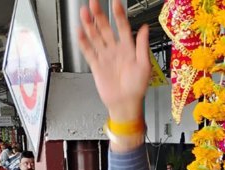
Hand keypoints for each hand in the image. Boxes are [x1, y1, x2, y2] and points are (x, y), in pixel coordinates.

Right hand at [77, 0, 150, 122]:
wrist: (125, 104)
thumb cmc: (137, 88)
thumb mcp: (144, 65)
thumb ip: (142, 46)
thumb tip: (144, 29)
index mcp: (128, 49)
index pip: (123, 27)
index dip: (119, 15)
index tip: (115, 3)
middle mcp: (115, 50)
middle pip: (106, 29)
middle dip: (99, 15)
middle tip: (93, 3)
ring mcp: (105, 57)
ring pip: (95, 37)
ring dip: (89, 25)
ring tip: (84, 13)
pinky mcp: (96, 66)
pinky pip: (88, 51)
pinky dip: (83, 42)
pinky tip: (80, 32)